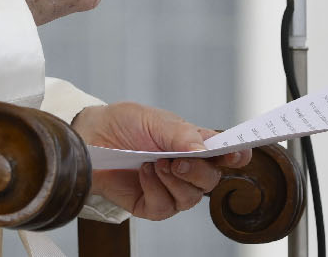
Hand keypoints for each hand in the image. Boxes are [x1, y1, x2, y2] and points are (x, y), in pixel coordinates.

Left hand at [71, 102, 251, 220]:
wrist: (90, 139)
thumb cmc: (123, 125)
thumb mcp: (152, 120)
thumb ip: (180, 133)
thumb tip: (204, 148)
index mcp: (195, 144)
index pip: (227, 154)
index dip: (237, 155)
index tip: (235, 154)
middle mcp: (187, 169)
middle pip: (212, 180)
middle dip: (198, 172)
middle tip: (177, 160)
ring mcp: (171, 189)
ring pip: (191, 198)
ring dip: (174, 181)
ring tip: (155, 163)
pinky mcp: (152, 205)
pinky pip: (164, 207)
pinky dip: (154, 189)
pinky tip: (143, 173)